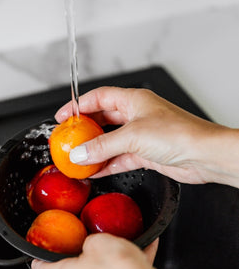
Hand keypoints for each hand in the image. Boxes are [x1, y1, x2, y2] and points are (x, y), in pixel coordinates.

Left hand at [31, 233, 177, 268]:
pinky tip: (145, 244)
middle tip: (86, 240)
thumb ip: (92, 239)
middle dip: (80, 255)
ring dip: (110, 257)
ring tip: (122, 241)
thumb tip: (95, 241)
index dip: (38, 262)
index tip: (35, 258)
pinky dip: (134, 260)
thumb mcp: (97, 241)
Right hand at [55, 87, 238, 186]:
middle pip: (102, 119)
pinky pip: (119, 158)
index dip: (79, 105)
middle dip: (84, 130)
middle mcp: (137, 115)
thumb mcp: (133, 136)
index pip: (98, 97)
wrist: (204, 155)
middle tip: (67, 140)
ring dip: (95, 150)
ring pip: (110, 141)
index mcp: (133, 100)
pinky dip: (107, 164)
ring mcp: (141, 135)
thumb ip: (103, 145)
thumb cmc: (179, 134)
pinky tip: (94, 171)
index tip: (63, 117)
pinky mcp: (146, 153)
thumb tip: (80, 152)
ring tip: (77, 158)